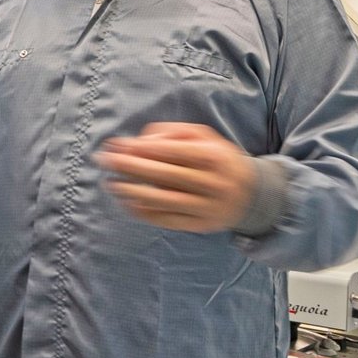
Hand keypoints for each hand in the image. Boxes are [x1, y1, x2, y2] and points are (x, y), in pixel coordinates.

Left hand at [97, 122, 257, 232]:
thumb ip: (174, 132)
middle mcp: (211, 183)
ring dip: (132, 192)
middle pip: (162, 175)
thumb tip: (141, 141)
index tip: (115, 145)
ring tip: (110, 183)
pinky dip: (144, 212)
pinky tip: (127, 203)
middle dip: (129, 166)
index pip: (170, 151)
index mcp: (212, 156)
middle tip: (104, 161)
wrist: (253, 194)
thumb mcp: (205, 137)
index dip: (140, 148)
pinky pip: (167, 220)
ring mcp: (205, 207)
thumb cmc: (220, 159)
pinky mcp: (199, 225)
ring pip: (162, 200)